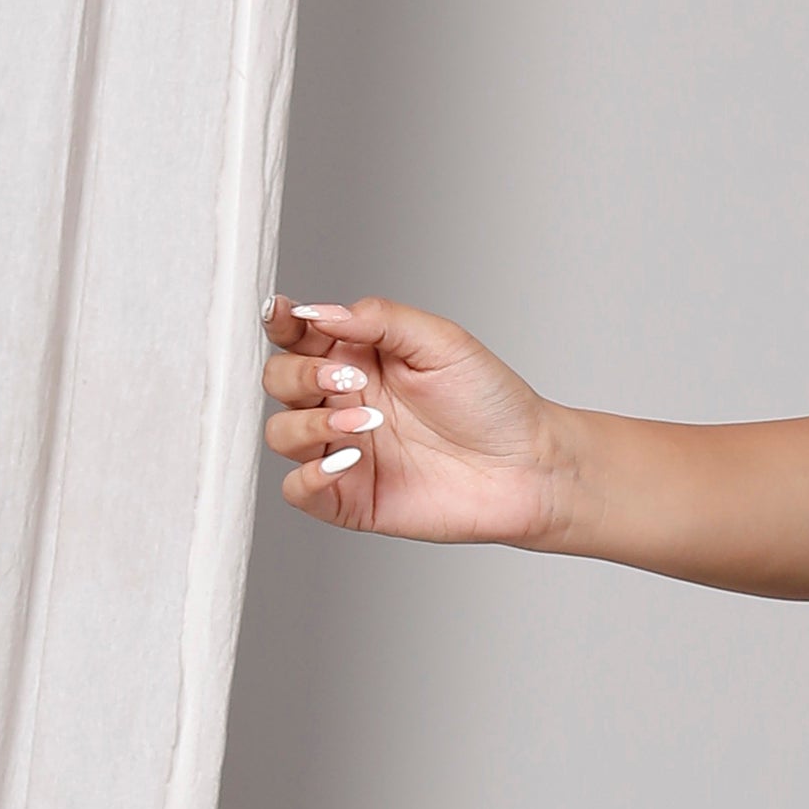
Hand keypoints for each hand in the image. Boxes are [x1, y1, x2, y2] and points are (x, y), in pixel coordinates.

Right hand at [259, 298, 569, 546]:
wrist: (529, 466)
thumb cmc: (492, 402)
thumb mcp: (440, 341)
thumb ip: (378, 318)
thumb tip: (319, 311)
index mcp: (357, 357)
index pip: (297, 336)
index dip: (280, 322)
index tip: (282, 314)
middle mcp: (343, 401)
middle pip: (279, 381)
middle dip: (300, 374)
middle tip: (348, 378)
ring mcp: (343, 450)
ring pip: (281, 434)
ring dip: (309, 422)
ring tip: (365, 422)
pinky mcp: (350, 497)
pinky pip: (299, 490)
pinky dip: (309, 475)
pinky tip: (346, 459)